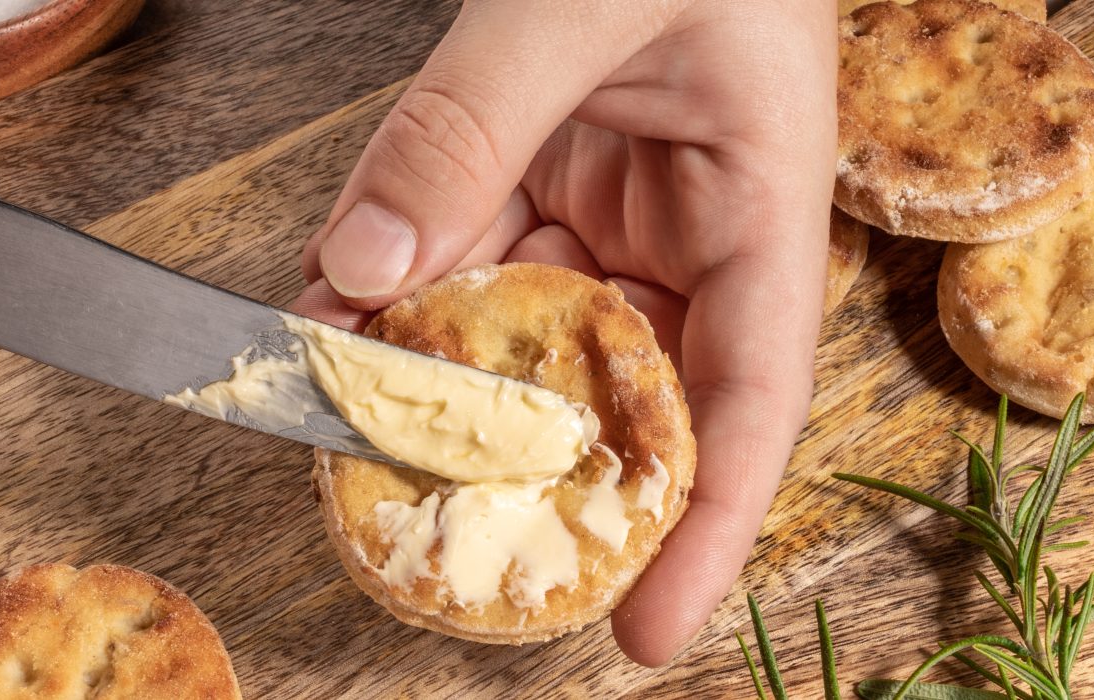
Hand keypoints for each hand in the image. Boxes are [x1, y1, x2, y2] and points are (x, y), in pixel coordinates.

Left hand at [291, 0, 835, 664]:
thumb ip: (470, 126)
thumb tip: (361, 275)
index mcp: (759, 201)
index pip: (749, 397)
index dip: (710, 526)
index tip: (650, 629)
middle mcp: (689, 222)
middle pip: (625, 385)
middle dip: (530, 459)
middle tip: (432, 525)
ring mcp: (609, 196)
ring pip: (526, 326)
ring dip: (435, 370)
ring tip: (344, 407)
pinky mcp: (541, 160)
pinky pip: (468, 247)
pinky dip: (402, 285)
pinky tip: (333, 306)